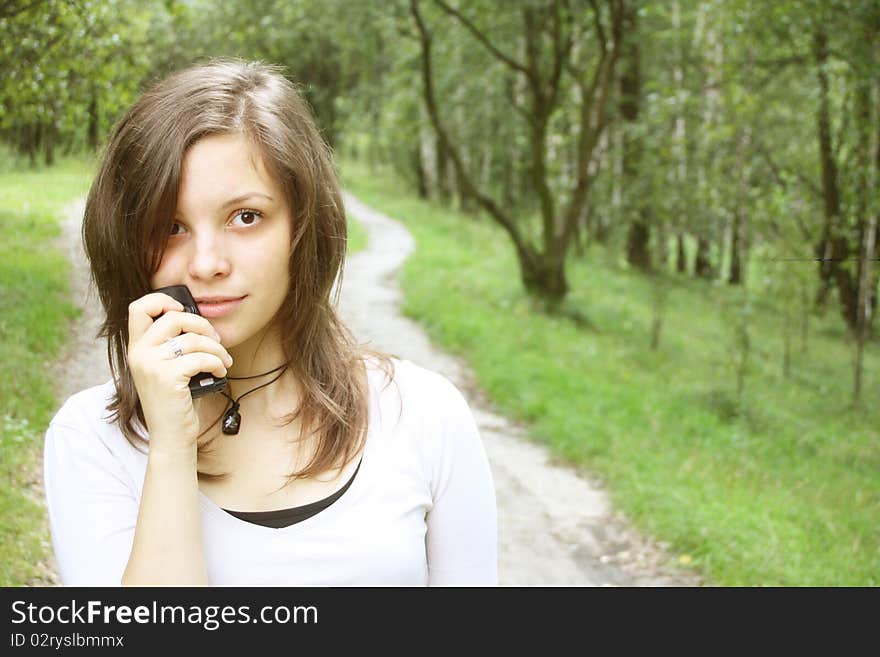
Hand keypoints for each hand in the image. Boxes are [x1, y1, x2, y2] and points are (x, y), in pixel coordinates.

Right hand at [126, 292, 232, 449]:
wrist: (171, 436)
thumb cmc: (176, 401)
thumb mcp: (167, 368)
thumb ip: (172, 345)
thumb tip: (198, 320)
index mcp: (137, 348)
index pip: (139, 307)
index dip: (164, 301)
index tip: (185, 312)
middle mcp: (139, 353)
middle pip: (174, 317)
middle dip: (203, 325)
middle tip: (216, 340)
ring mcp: (151, 365)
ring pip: (192, 339)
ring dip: (216, 348)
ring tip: (224, 361)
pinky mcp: (167, 378)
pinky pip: (201, 358)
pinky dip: (217, 363)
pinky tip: (220, 372)